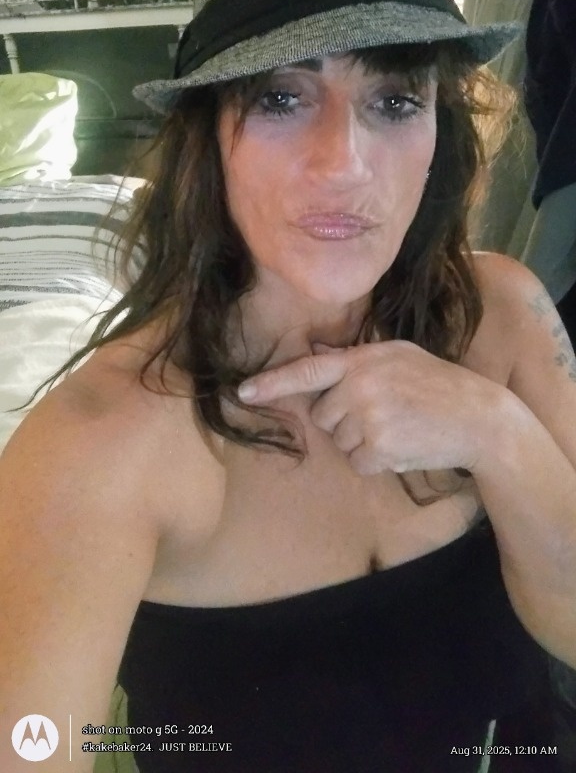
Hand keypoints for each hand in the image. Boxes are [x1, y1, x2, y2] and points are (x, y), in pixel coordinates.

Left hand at [238, 340, 505, 475]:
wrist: (477, 416)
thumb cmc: (437, 382)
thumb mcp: (398, 355)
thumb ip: (356, 357)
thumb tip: (318, 355)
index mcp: (363, 360)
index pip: (308, 370)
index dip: (273, 382)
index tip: (243, 391)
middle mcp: (360, 386)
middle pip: (324, 415)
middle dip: (345, 420)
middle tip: (384, 413)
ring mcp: (369, 417)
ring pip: (340, 441)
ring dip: (363, 442)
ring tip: (398, 428)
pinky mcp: (379, 448)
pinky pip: (357, 462)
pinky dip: (376, 461)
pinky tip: (402, 446)